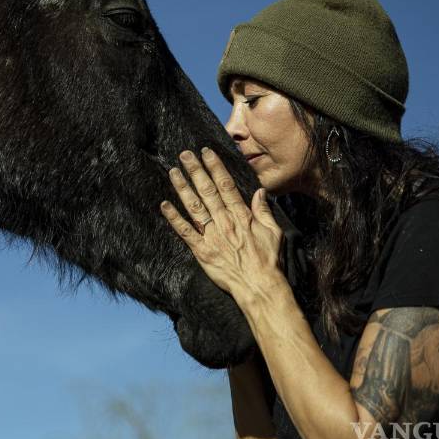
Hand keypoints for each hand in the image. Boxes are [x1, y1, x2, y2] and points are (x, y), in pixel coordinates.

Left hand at [159, 148, 284, 302]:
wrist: (259, 286)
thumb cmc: (268, 260)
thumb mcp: (273, 232)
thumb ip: (264, 211)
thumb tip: (260, 192)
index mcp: (241, 216)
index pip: (226, 185)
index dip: (215, 167)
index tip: (206, 152)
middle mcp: (224, 222)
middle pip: (207, 191)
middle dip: (195, 170)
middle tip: (184, 154)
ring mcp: (211, 236)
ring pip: (194, 206)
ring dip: (183, 188)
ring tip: (173, 171)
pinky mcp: (202, 251)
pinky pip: (185, 232)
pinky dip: (174, 218)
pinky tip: (164, 205)